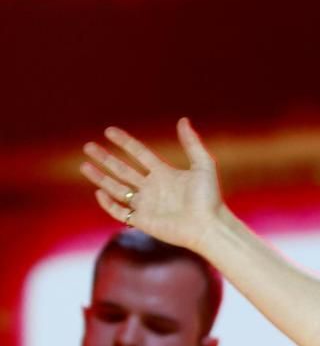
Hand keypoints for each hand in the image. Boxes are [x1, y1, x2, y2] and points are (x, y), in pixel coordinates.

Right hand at [81, 118, 224, 250]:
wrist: (209, 225)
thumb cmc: (210, 198)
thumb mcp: (203, 165)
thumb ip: (192, 143)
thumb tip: (183, 120)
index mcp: (164, 174)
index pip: (139, 154)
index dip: (125, 142)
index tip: (109, 131)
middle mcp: (152, 188)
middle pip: (123, 170)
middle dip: (105, 158)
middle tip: (88, 146)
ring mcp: (146, 205)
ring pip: (117, 188)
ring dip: (100, 177)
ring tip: (84, 165)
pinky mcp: (142, 221)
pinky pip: (120, 212)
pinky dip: (108, 203)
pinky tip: (99, 192)